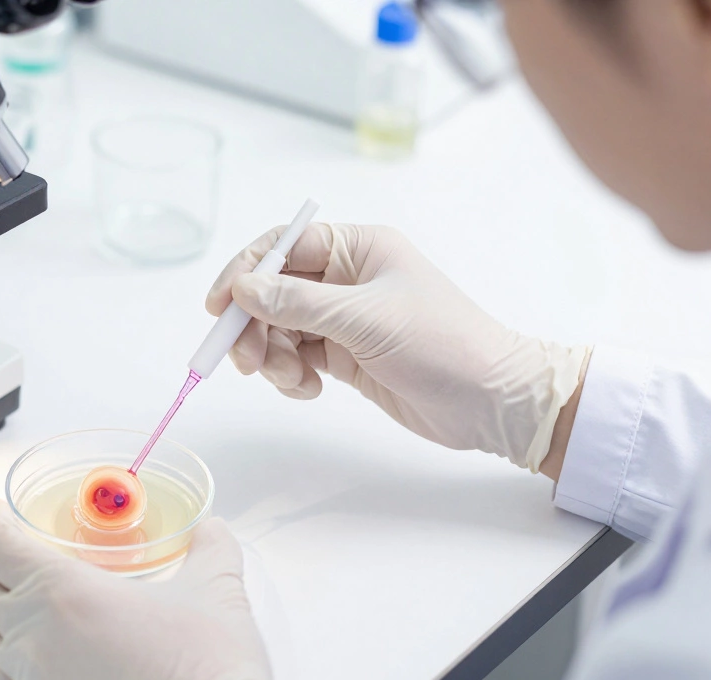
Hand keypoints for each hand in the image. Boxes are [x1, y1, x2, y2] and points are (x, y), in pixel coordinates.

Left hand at [0, 501, 281, 679]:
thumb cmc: (207, 669)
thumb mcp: (216, 592)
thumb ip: (211, 550)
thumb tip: (213, 528)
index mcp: (65, 591)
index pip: (1, 547)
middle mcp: (38, 635)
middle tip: (12, 551)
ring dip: (2, 611)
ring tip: (27, 599)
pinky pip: (11, 677)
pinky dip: (16, 655)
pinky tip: (44, 651)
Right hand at [206, 223, 587, 471]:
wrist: (491, 402)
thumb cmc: (442, 343)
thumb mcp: (365, 319)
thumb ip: (297, 304)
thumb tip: (242, 289)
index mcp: (358, 248)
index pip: (284, 247)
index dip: (245, 272)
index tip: (218, 307)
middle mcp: (347, 278)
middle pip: (273, 292)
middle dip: (254, 326)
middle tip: (247, 362)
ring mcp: (345, 318)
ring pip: (279, 329)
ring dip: (272, 356)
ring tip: (293, 381)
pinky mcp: (345, 355)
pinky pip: (296, 357)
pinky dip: (292, 374)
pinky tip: (310, 390)